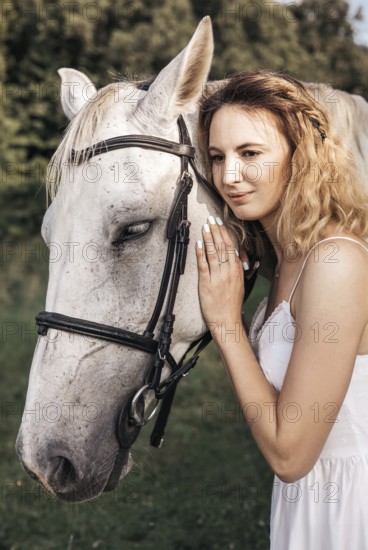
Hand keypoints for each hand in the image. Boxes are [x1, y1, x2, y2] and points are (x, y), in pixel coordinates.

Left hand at [195, 216, 246, 330]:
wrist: (227, 321)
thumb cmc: (232, 304)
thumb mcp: (241, 284)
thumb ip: (238, 269)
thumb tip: (240, 257)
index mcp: (237, 271)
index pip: (231, 246)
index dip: (225, 233)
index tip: (220, 223)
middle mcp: (228, 272)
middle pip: (223, 246)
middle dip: (216, 231)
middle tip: (211, 219)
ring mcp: (218, 277)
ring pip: (213, 253)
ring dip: (208, 238)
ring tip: (204, 227)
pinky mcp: (207, 284)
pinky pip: (203, 265)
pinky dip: (201, 253)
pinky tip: (198, 244)